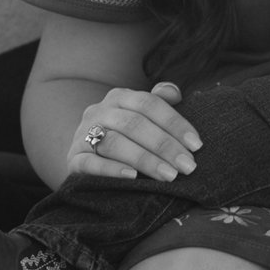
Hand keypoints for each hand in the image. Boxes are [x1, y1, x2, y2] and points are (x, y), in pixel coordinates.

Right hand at [63, 79, 194, 187]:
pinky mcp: (73, 158)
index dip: (175, 123)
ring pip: (114, 143)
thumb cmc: (125, 136)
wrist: (86, 156)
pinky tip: (132, 177)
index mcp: (120, 97)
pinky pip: (90, 163)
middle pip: (134, 124)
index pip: (150, 103)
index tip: (196, 145)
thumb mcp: (141, 116)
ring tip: (169, 175)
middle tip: (187, 166)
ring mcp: (83, 134)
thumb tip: (174, 92)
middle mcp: (99, 111)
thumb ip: (159, 102)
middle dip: (165, 145)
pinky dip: (111, 169)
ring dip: (145, 159)